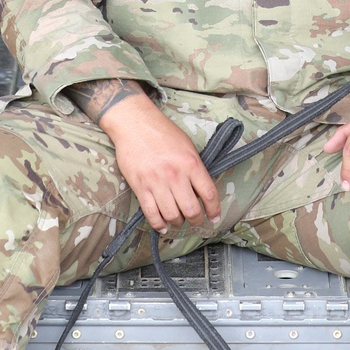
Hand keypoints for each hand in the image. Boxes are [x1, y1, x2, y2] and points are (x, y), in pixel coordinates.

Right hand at [96, 92, 220, 232]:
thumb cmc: (163, 133)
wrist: (135, 123)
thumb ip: (195, 168)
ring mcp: (157, 183)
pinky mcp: (140, 187)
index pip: (209, 194)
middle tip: (196, 221)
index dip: (214, 210)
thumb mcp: (187, 146)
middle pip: (191, 210)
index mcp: (191, 164)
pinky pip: (151, 214)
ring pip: (172, 215)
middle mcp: (175, 176)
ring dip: (178, 222)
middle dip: (196, 220)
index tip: (214, 218)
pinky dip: (159, 224)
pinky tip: (163, 226)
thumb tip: (201, 191)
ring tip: (179, 220)